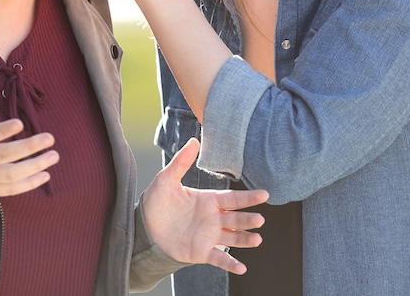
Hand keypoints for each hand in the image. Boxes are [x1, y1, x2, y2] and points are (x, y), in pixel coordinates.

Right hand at [0, 76, 57, 203]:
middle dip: (29, 148)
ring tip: (53, 156)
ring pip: (10, 175)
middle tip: (49, 138)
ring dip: (34, 167)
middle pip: (3, 156)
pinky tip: (44, 175)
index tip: (20, 123)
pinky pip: (9, 190)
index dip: (2, 131)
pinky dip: (28, 185)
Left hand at [141, 138, 267, 273]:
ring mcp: (209, 236)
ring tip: (256, 240)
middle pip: (236, 219)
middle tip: (260, 219)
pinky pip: (219, 258)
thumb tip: (194, 140)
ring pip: (232, 238)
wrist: (145, 229)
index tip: (265, 194)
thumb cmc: (157, 202)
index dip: (248, 197)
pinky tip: (241, 268)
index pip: (232, 198)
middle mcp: (213, 219)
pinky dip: (230, 264)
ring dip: (245, 239)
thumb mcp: (166, 180)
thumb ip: (181, 162)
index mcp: (209, 200)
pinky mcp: (201, 252)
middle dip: (248, 219)